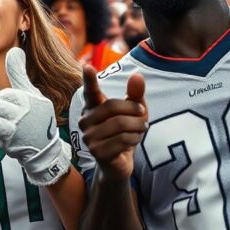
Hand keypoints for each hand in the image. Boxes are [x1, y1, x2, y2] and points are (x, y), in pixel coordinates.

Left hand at [0, 47, 70, 185]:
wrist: (45, 149)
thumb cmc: (37, 118)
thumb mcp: (32, 93)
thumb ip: (19, 73)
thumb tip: (13, 50)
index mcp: (30, 99)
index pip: (4, 95)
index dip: (6, 101)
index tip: (16, 108)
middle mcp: (24, 113)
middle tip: (7, 118)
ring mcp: (17, 129)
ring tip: (2, 127)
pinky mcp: (11, 143)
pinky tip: (3, 137)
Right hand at [78, 65, 147, 182]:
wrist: (118, 163)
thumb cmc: (124, 132)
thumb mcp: (133, 111)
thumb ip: (135, 94)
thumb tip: (137, 75)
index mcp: (92, 107)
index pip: (90, 92)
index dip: (89, 80)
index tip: (88, 66)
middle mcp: (85, 120)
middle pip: (112, 106)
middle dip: (133, 110)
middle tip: (143, 115)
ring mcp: (89, 137)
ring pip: (120, 124)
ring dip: (137, 127)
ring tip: (140, 130)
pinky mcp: (96, 152)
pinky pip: (123, 140)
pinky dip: (135, 139)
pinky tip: (133, 141)